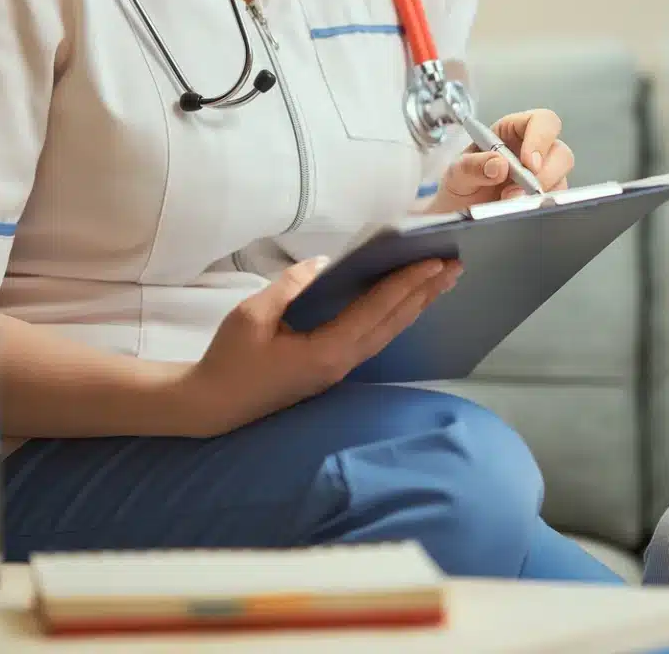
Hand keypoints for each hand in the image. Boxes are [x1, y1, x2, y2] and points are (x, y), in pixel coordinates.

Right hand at [178, 254, 461, 435]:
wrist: (214, 404)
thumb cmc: (229, 359)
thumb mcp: (251, 315)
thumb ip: (291, 286)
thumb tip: (324, 266)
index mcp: (326, 351)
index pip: (377, 311)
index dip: (407, 284)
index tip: (434, 262)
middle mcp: (342, 362)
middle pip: (394, 323)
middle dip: (425, 293)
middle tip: (454, 266)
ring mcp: (339, 369)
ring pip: (388, 333)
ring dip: (415, 305)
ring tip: (440, 282)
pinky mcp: (332, 368)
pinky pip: (374, 338)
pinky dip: (395, 316)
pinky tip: (405, 303)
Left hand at [429, 108, 574, 210]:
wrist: (457, 212)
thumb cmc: (460, 184)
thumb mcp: (456, 171)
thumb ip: (472, 165)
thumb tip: (498, 165)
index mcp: (511, 131)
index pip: (540, 121)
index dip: (540, 138)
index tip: (528, 163)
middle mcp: (531, 150)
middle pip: (560, 152)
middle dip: (543, 174)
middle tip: (517, 190)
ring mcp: (541, 175)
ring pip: (561, 178)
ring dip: (538, 193)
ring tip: (508, 201)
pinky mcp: (544, 196)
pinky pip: (556, 200)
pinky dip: (539, 207)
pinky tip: (517, 208)